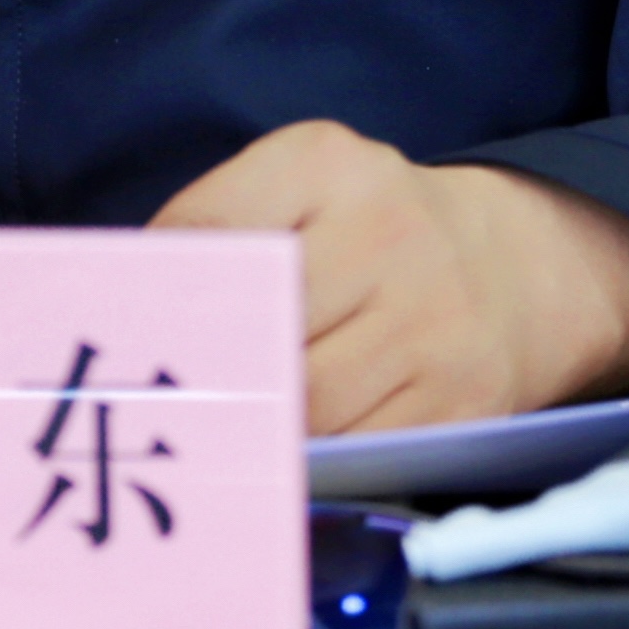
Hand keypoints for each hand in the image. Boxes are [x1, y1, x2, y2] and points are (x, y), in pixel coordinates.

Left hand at [151, 121, 628, 433]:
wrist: (523, 268)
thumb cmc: (376, 233)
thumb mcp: (303, 186)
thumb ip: (217, 228)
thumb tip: (118, 305)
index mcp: (327, 163)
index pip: (207, 232)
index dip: (149, 294)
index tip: (106, 334)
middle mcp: (386, 232)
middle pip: (252, 329)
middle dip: (193, 374)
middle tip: (137, 404)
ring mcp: (430, 321)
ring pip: (300, 404)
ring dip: (244, 429)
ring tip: (198, 440)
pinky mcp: (457, 401)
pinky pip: (354, 452)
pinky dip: (302, 465)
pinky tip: (270, 462)